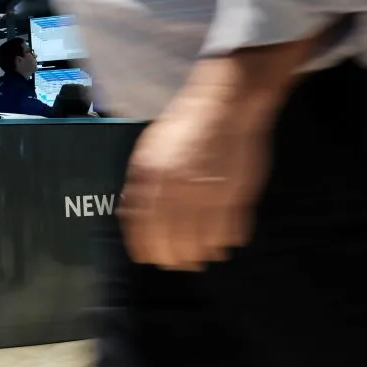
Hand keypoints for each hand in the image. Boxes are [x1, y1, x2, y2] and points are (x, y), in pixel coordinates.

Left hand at [120, 83, 276, 271]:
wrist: (225, 105)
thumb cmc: (185, 125)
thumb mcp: (149, 149)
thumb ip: (140, 182)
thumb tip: (130, 213)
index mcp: (152, 176)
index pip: (142, 228)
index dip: (144, 248)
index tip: (147, 258)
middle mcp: (177, 189)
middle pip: (172, 244)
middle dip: (172, 258)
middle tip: (176, 261)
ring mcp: (208, 195)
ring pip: (201, 245)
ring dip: (199, 254)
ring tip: (199, 255)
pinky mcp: (236, 197)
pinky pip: (228, 234)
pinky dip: (224, 242)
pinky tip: (221, 242)